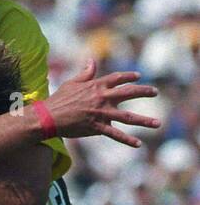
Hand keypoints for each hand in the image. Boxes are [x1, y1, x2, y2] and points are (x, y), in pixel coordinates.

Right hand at [43, 61, 159, 146]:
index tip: (138, 76)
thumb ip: (85, 73)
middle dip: (144, 91)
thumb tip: (91, 60)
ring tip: (157, 123)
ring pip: (127, 117)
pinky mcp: (96, 127)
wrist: (48, 117)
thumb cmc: (58, 99)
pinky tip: (138, 144)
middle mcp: (102, 98)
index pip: (118, 78)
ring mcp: (101, 113)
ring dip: (144, 120)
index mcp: (96, 86)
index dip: (129, 76)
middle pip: (128, 93)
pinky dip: (127, 140)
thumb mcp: (72, 83)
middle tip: (155, 92)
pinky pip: (115, 134)